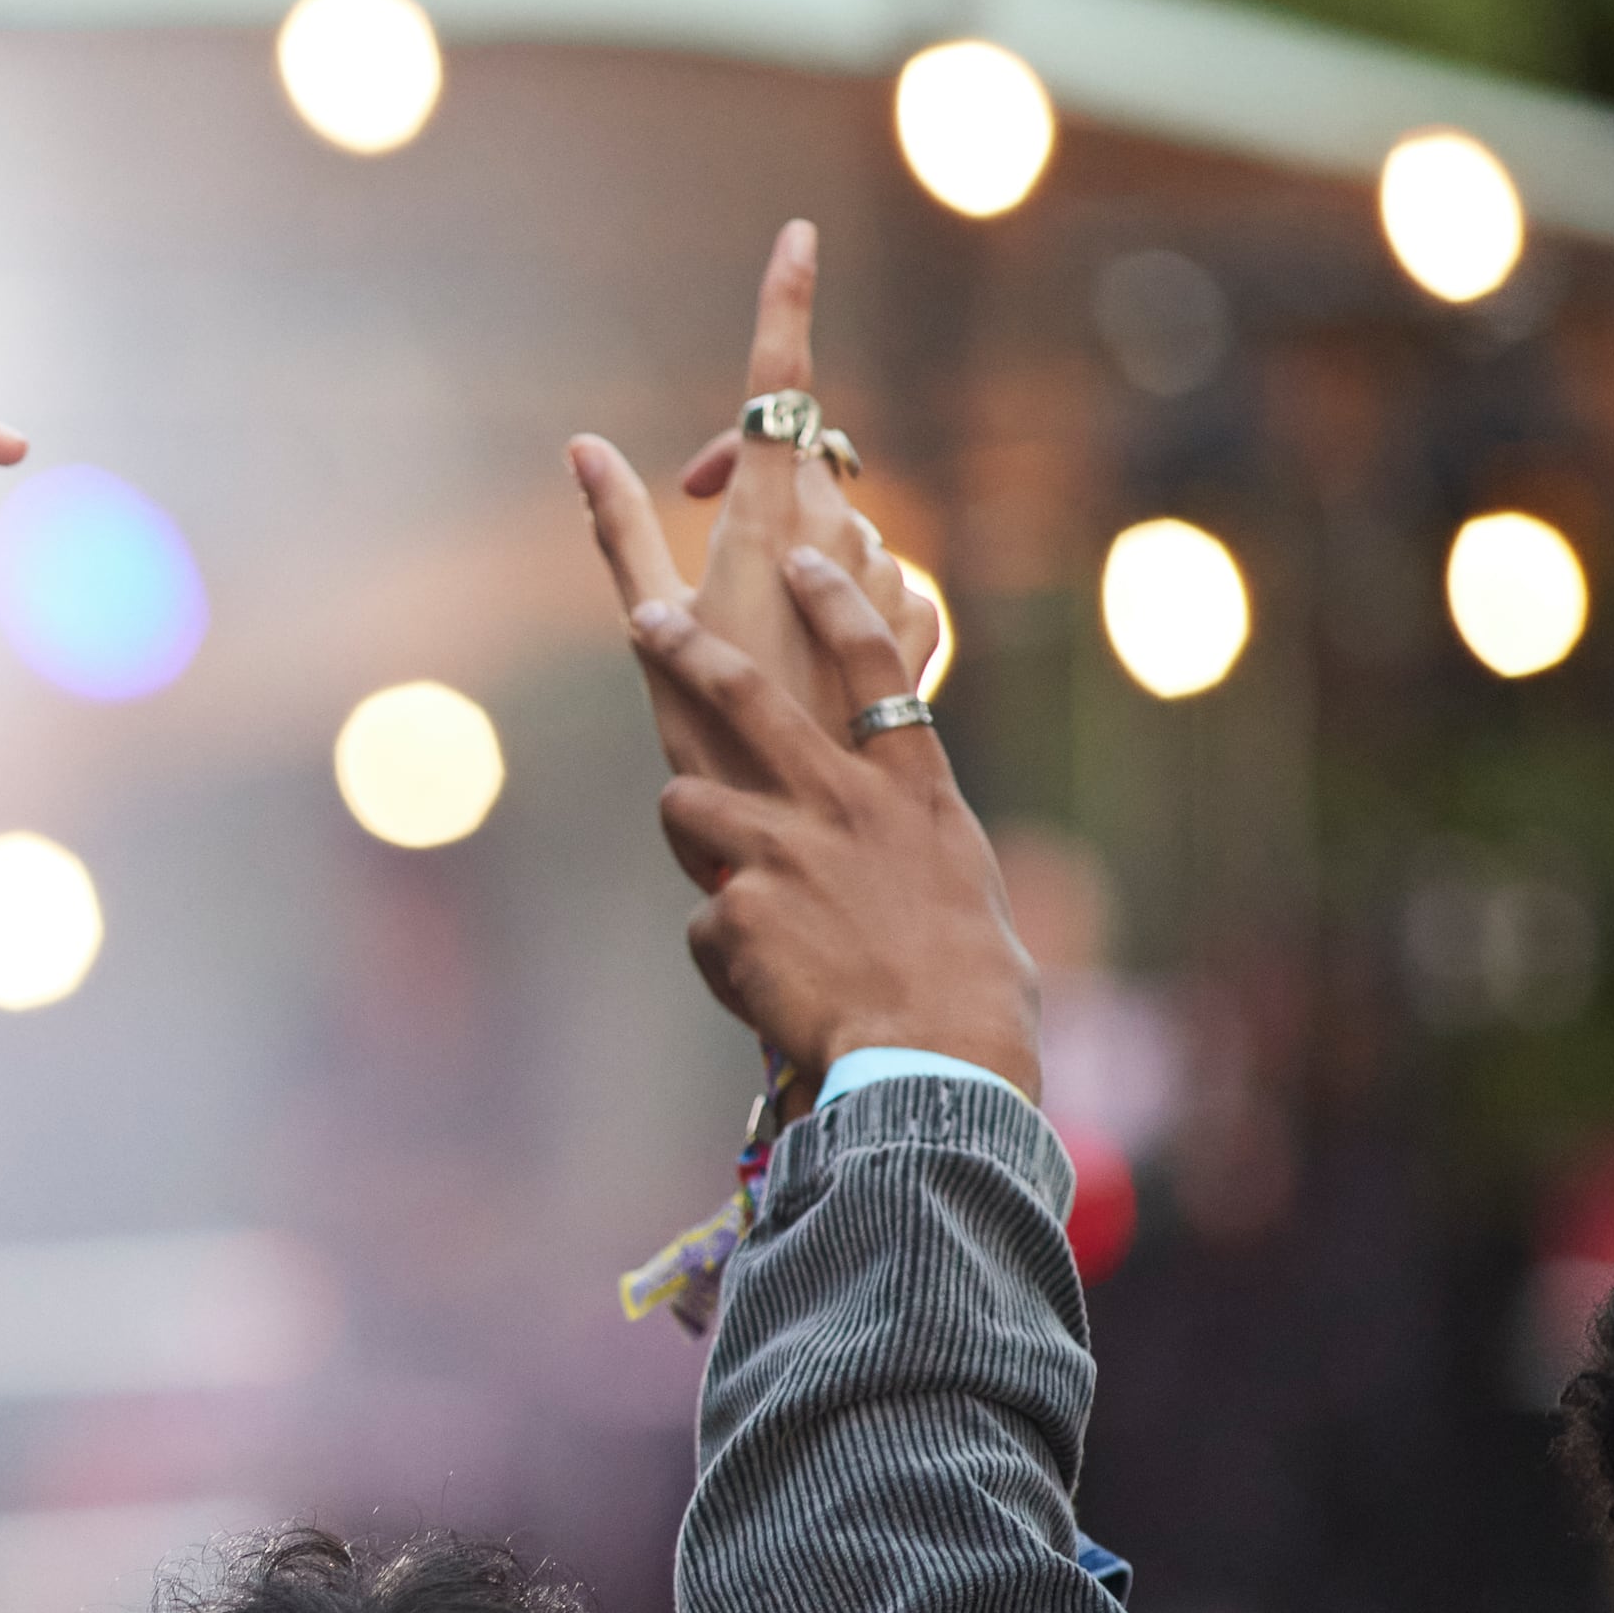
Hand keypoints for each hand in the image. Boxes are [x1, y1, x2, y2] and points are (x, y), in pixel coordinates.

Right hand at [570, 220, 945, 777]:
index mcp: (767, 523)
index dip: (787, 304)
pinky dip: (849, 596)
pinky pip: (884, 580)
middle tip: (697, 514)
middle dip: (755, 476)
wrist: (805, 822)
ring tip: (759, 627)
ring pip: (844, 526)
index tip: (799, 238)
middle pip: (804, 463)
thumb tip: (582, 445)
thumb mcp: (647, 626)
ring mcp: (890, 579)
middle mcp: (839, 537)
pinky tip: (816, 650)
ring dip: (803, 550)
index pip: (779, 386)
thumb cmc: (707, 728)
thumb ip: (620, 527)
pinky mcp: (922, 626)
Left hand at [629, 547, 1040, 1094]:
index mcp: (911, 790)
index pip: (875, 666)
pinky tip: (766, 984)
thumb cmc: (965, 982)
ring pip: (687, 802)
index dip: (835, 603)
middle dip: (688, 648)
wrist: (935, 1055)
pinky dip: (726, 951)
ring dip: (694, 835)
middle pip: (747, 696)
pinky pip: (705, 916)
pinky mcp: (735, 906)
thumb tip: (879, 835)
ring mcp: (783, 848)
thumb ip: (904, 837)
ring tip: (735, 892)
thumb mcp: (955, 883)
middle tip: (648, 616)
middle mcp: (843, 802)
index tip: (802, 557)